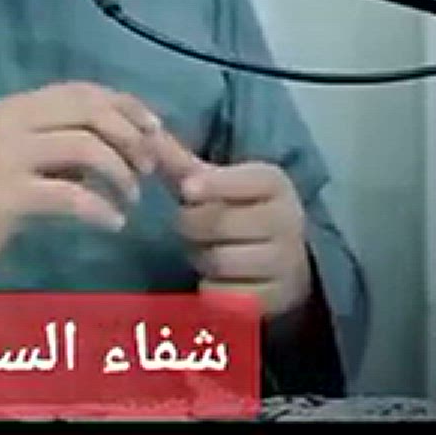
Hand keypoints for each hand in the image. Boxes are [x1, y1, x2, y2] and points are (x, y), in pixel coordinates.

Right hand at [0, 80, 162, 286]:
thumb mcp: (15, 153)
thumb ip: (58, 141)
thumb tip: (118, 140)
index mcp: (15, 107)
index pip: (82, 91)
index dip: (126, 105)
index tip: (155, 129)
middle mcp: (10, 122)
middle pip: (89, 112)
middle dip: (131, 137)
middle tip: (147, 168)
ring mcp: (6, 158)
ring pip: (86, 147)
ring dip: (120, 173)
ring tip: (130, 199)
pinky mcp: (7, 197)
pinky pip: (71, 196)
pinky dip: (101, 208)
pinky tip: (112, 223)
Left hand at [151, 131, 313, 318]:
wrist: (288, 261)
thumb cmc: (243, 212)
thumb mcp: (221, 184)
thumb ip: (184, 164)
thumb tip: (147, 136)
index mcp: (275, 184)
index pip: (247, 180)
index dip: (214, 184)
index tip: (188, 189)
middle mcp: (287, 220)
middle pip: (220, 222)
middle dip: (193, 226)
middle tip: (193, 226)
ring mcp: (286, 262)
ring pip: (220, 260)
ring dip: (201, 258)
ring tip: (207, 250)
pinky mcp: (276, 298)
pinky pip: (225, 295)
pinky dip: (211, 289)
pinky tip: (218, 278)